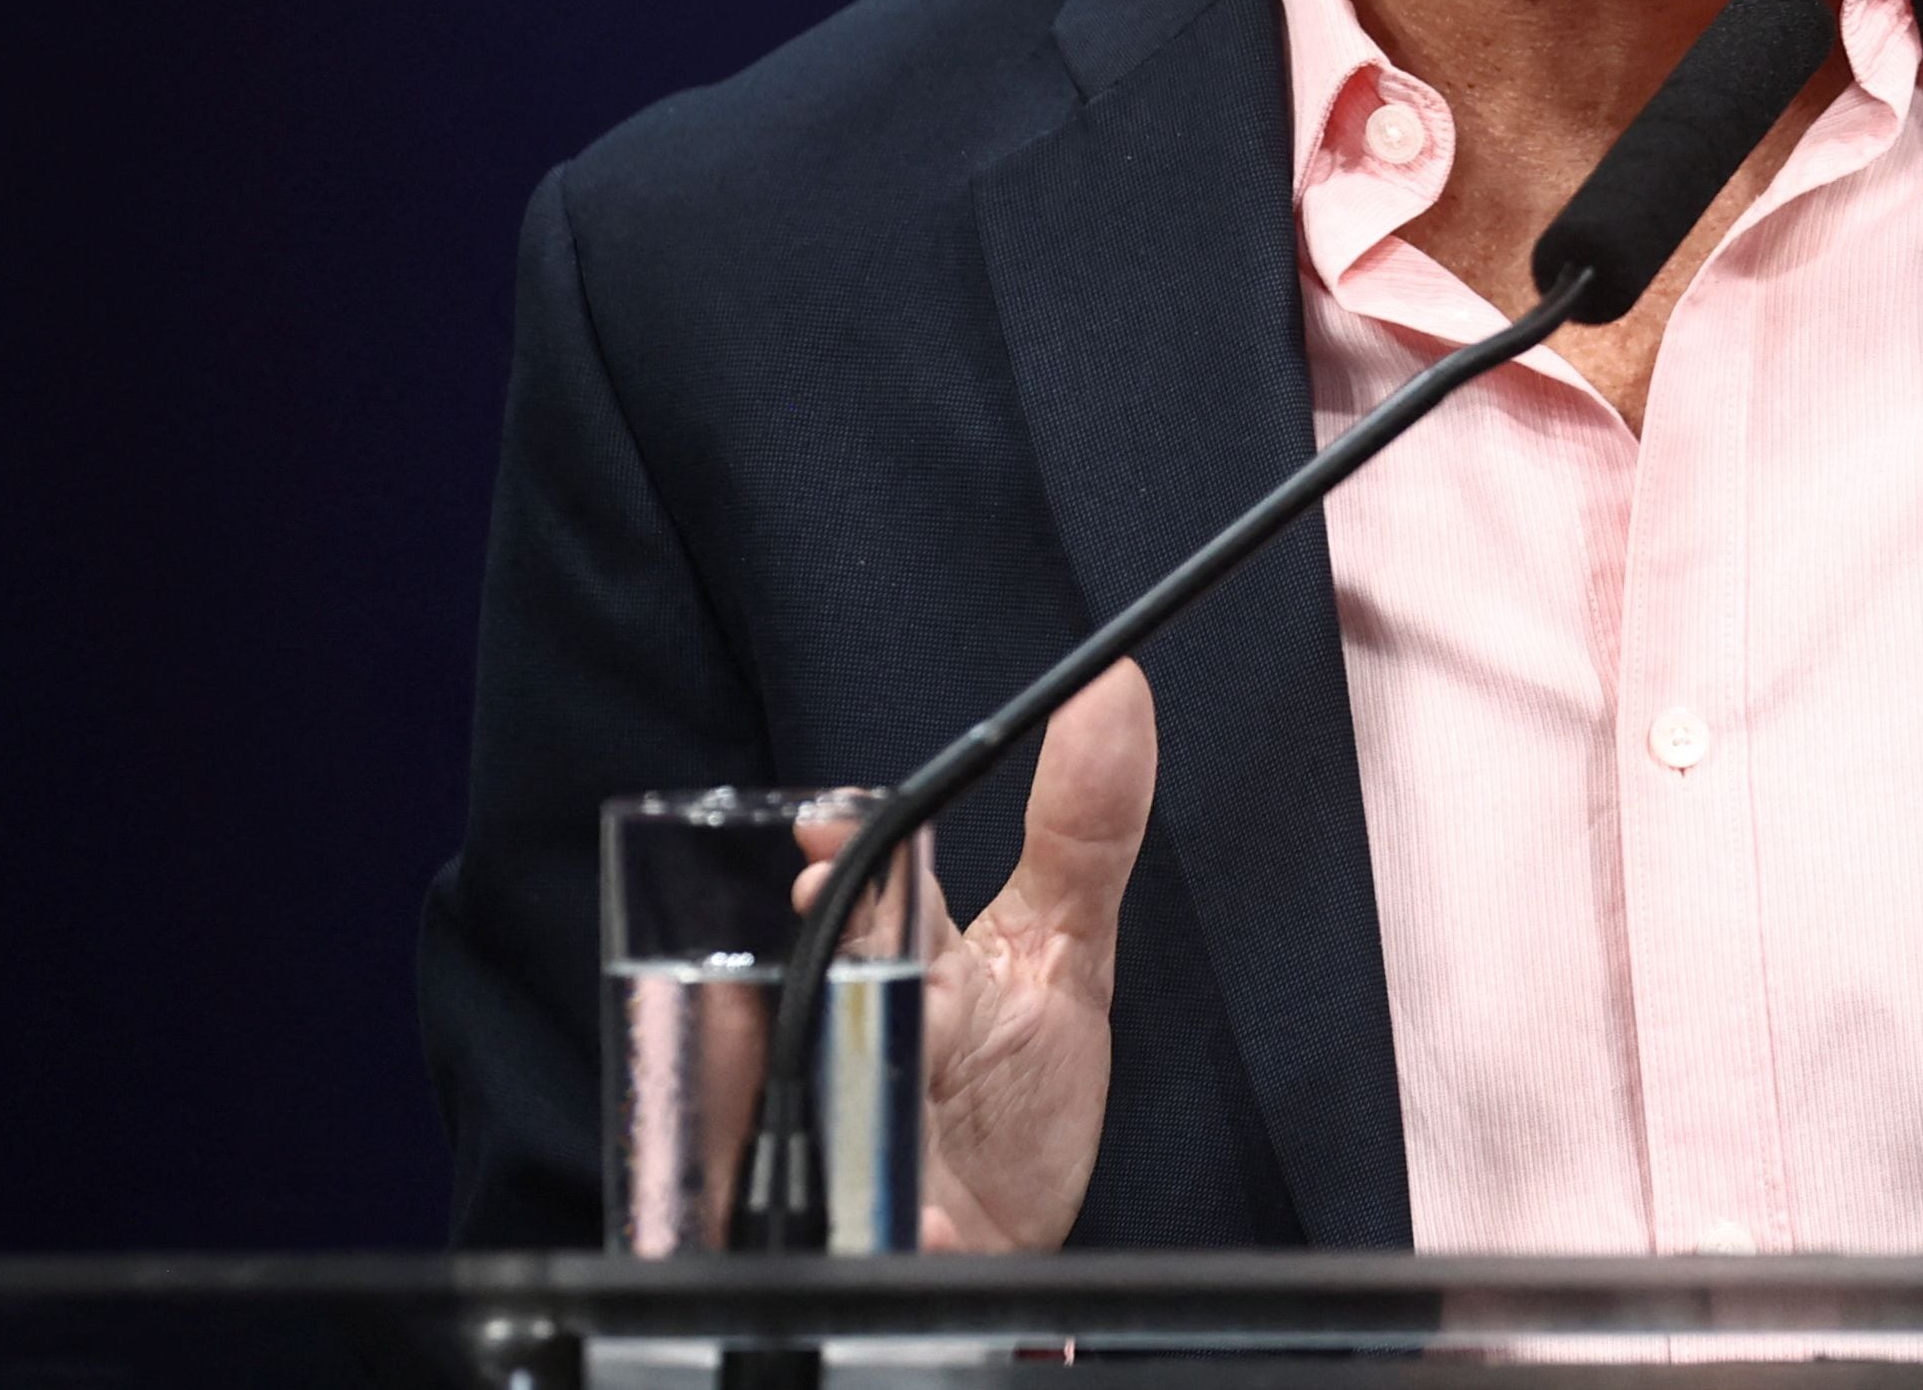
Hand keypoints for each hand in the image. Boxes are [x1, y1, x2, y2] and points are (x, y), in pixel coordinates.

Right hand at [806, 662, 1156, 1252]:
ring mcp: (848, 1137)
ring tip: (877, 1118)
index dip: (850, 864)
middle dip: (829, 973)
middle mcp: (858, 1042)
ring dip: (841, 1113)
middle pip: (824, 992)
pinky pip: (858, 1230)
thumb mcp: (1065, 951)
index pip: (868, 896)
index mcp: (903, 967)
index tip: (831, 837)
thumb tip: (1115, 688)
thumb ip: (1086, 827)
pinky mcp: (857, 1232)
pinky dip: (902, 1231)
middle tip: (832, 935)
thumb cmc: (1014, 1087)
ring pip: (807, 1113)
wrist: (1001, 1234)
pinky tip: (930, 1226)